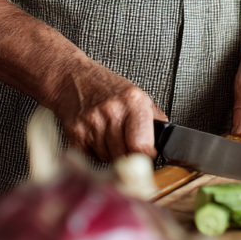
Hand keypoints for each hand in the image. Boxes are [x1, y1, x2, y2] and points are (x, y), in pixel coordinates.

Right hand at [49, 57, 163, 163]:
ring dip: (113, 155)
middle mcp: (112, 111)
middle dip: (130, 155)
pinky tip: (98, 138)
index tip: (148, 155)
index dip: (147, 156)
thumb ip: (155, 119)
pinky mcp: (76, 134)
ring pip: (110, 159)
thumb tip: (168, 143)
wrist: (72, 79)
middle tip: (128, 144)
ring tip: (111, 136)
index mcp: (133, 102)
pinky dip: (97, 153)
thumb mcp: (138, 95)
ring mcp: (92, 123)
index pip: (142, 146)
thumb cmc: (108, 88)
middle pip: (126, 156)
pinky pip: (92, 158)